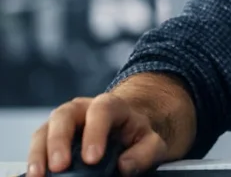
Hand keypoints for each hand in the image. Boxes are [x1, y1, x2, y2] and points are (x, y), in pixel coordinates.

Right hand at [28, 94, 170, 176]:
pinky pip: (37, 143)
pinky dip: (34, 159)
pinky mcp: (50, 136)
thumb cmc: (136, 135)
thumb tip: (125, 166)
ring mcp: (63, 122)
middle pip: (64, 115)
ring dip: (39, 153)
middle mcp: (82, 108)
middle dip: (59, 141)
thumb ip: (145, 152)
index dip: (95, 133)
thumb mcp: (151, 142)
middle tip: (60, 166)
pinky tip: (35, 174)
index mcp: (111, 105)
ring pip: (45, 129)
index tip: (92, 159)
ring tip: (40, 175)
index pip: (101, 111)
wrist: (125, 130)